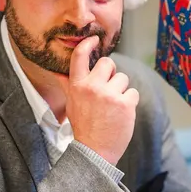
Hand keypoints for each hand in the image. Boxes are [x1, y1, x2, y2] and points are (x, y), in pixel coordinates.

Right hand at [60, 36, 139, 164]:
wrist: (94, 151)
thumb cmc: (83, 126)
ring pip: (123, 79)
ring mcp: (109, 95)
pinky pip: (133, 92)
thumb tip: (57, 71)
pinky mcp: (125, 104)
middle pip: (108, 63)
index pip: (79, 57)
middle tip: (107, 89)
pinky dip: (130, 102)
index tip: (94, 40)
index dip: (88, 44)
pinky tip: (121, 113)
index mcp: (77, 86)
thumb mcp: (71, 103)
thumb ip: (68, 85)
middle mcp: (92, 87)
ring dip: (121, 90)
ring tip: (113, 106)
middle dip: (111, 74)